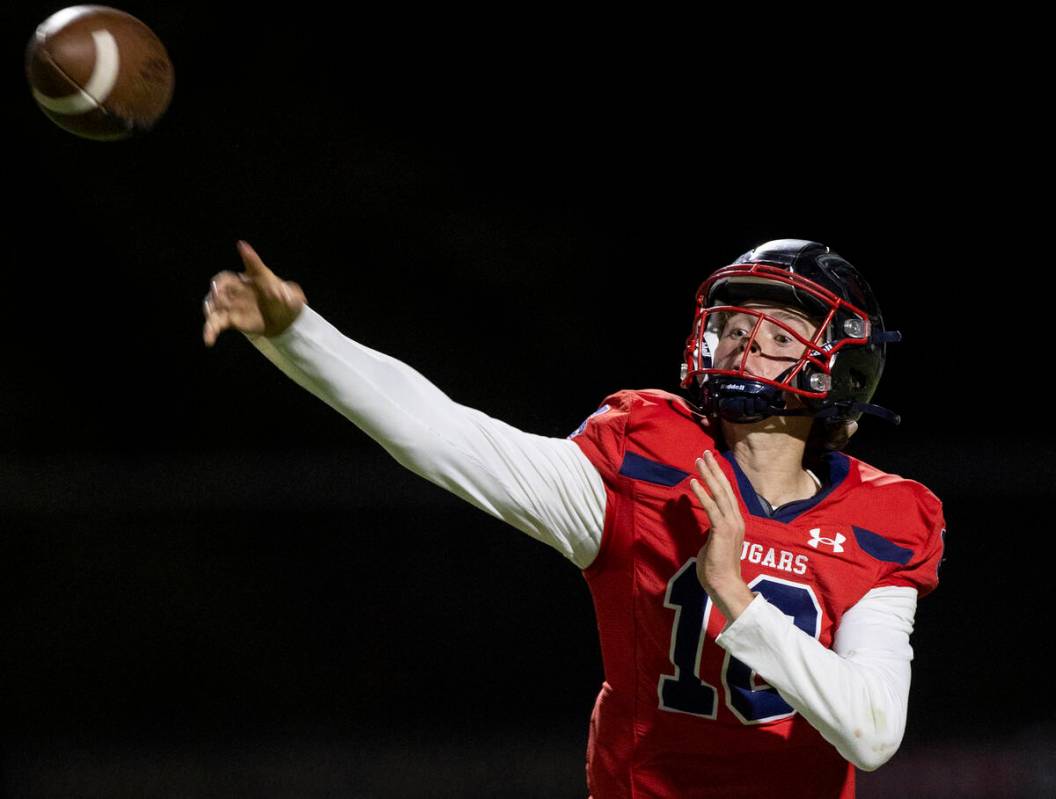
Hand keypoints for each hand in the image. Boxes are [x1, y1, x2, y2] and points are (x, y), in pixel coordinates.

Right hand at [202, 241, 306, 345]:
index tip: (217, 287)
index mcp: (243, 280)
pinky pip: (216, 324)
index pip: (225, 278)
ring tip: (212, 326)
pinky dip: (210, 331)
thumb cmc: (284, 297)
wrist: (289, 320)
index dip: (219, 282)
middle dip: (213, 298)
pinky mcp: (231, 321)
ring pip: (212, 308)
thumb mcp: (272, 280)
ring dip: (209, 315)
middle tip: (217, 305)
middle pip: (215, 293)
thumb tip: (242, 244)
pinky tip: (208, 340)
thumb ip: (255, 264)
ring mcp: (231, 307)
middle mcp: (234, 292)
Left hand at [690, 450, 754, 622]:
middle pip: (725, 489)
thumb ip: (712, 533)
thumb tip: (707, 530)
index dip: (719, 477)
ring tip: (699, 461)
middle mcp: (736, 520)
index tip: (711, 463)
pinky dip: (702, 493)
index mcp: (735, 522)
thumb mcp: (714, 544)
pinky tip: (694, 482)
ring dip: (708, 476)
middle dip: (714, 469)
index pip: (727, 495)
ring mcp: (731, 525)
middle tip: (705, 453)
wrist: (724, 585)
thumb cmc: (717, 569)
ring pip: (720, 494)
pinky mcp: (722, 531)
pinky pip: (711, 508)